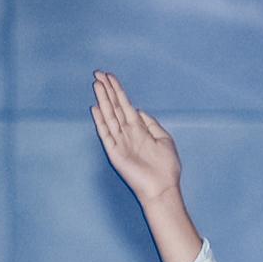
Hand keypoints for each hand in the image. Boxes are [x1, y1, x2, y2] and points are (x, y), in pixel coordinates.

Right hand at [91, 70, 183, 206]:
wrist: (162, 188)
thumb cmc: (166, 167)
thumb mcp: (164, 139)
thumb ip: (151, 124)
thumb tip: (138, 111)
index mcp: (139, 129)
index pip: (125, 105)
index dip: (118, 90)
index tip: (110, 77)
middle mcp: (127, 133)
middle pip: (114, 106)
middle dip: (107, 90)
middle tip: (98, 73)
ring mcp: (120, 141)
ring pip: (109, 115)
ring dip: (103, 100)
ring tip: (97, 84)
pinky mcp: (115, 152)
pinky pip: (106, 134)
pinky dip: (101, 121)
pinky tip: (96, 108)